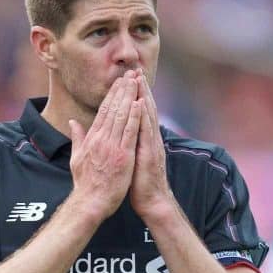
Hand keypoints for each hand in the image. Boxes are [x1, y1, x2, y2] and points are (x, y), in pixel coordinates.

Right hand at [68, 70, 141, 219]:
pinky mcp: (123, 156)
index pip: (103, 111)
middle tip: (129, 74)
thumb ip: (77, 138)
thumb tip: (73, 122)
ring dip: (129, 97)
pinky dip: (135, 117)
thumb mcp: (76, 158)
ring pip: (122, 116)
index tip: (118, 82)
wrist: (90, 203)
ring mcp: (112, 146)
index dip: (111, 95)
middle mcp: (101, 139)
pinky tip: (139, 103)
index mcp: (92, 139)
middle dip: (122, 90)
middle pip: (113, 109)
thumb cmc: (85, 184)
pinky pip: (130, 132)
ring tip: (136, 82)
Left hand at [129, 69, 173, 218]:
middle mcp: (150, 138)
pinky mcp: (150, 153)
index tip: (128, 78)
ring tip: (139, 80)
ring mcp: (152, 144)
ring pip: (147, 116)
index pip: (138, 112)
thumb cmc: (140, 183)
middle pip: (145, 108)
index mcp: (144, 139)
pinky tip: (141, 104)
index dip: (134, 95)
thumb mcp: (131, 159)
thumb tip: (120, 132)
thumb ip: (127, 143)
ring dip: (143, 97)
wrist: (152, 201)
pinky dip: (144, 117)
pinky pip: (147, 132)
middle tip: (135, 70)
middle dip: (140, 89)